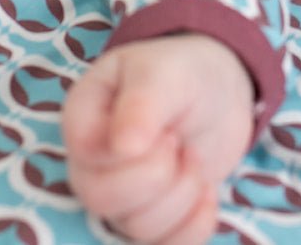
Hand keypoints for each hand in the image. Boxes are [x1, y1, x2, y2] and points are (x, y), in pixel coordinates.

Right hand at [62, 34, 253, 244]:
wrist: (217, 93)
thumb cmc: (181, 72)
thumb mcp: (165, 74)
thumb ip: (142, 104)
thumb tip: (122, 147)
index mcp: (84, 117)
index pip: (83, 153)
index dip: (127, 153)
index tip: (163, 129)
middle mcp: (92, 162)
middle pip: (100, 199)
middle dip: (156, 176)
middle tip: (178, 143)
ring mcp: (119, 195)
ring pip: (135, 227)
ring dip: (181, 195)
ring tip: (192, 158)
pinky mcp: (151, 217)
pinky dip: (195, 224)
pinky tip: (207, 190)